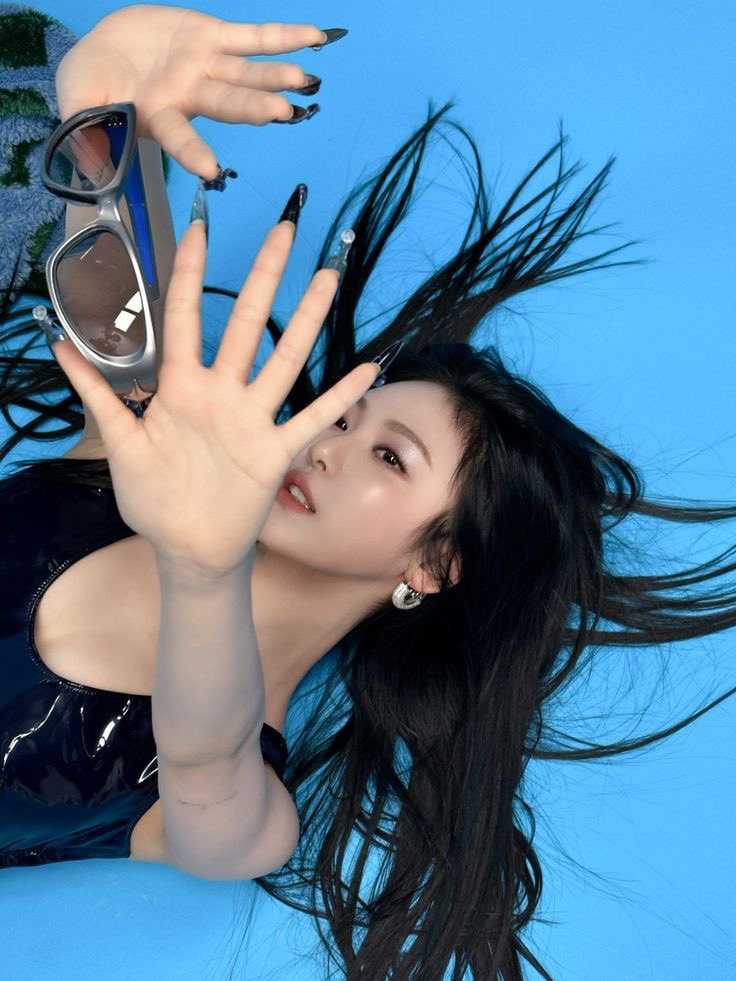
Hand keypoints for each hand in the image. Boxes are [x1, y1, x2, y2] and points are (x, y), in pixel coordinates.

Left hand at [48, 216, 378, 574]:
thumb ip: (97, 393)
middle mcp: (221, 394)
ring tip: (327, 279)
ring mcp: (252, 420)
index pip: (185, 318)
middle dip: (263, 277)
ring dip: (307, 321)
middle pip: (244, 324)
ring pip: (284, 360)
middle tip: (283, 231)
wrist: (187, 548)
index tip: (197, 229)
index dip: (189, 273)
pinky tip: (367, 368)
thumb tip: (58, 344)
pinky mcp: (276, 451)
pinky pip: (312, 418)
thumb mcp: (119, 443)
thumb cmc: (152, 497)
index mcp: (180, 388)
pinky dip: (340, 396)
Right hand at [55, 4, 330, 178]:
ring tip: (304, 80)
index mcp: (160, 117)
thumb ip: (88, 133)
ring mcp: (206, 67)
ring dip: (274, 77)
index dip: (193, 153)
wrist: (101, 50)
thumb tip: (93, 171)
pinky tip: (314, 38)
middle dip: (254, 107)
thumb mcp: (80, 106)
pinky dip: (283, 38)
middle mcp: (191, 96)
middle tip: (282, 112)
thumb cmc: (91, 86)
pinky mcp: (212, 37)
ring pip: (245, 73)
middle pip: (226, 103)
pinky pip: (253, 37)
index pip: (178, 138)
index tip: (211, 169)